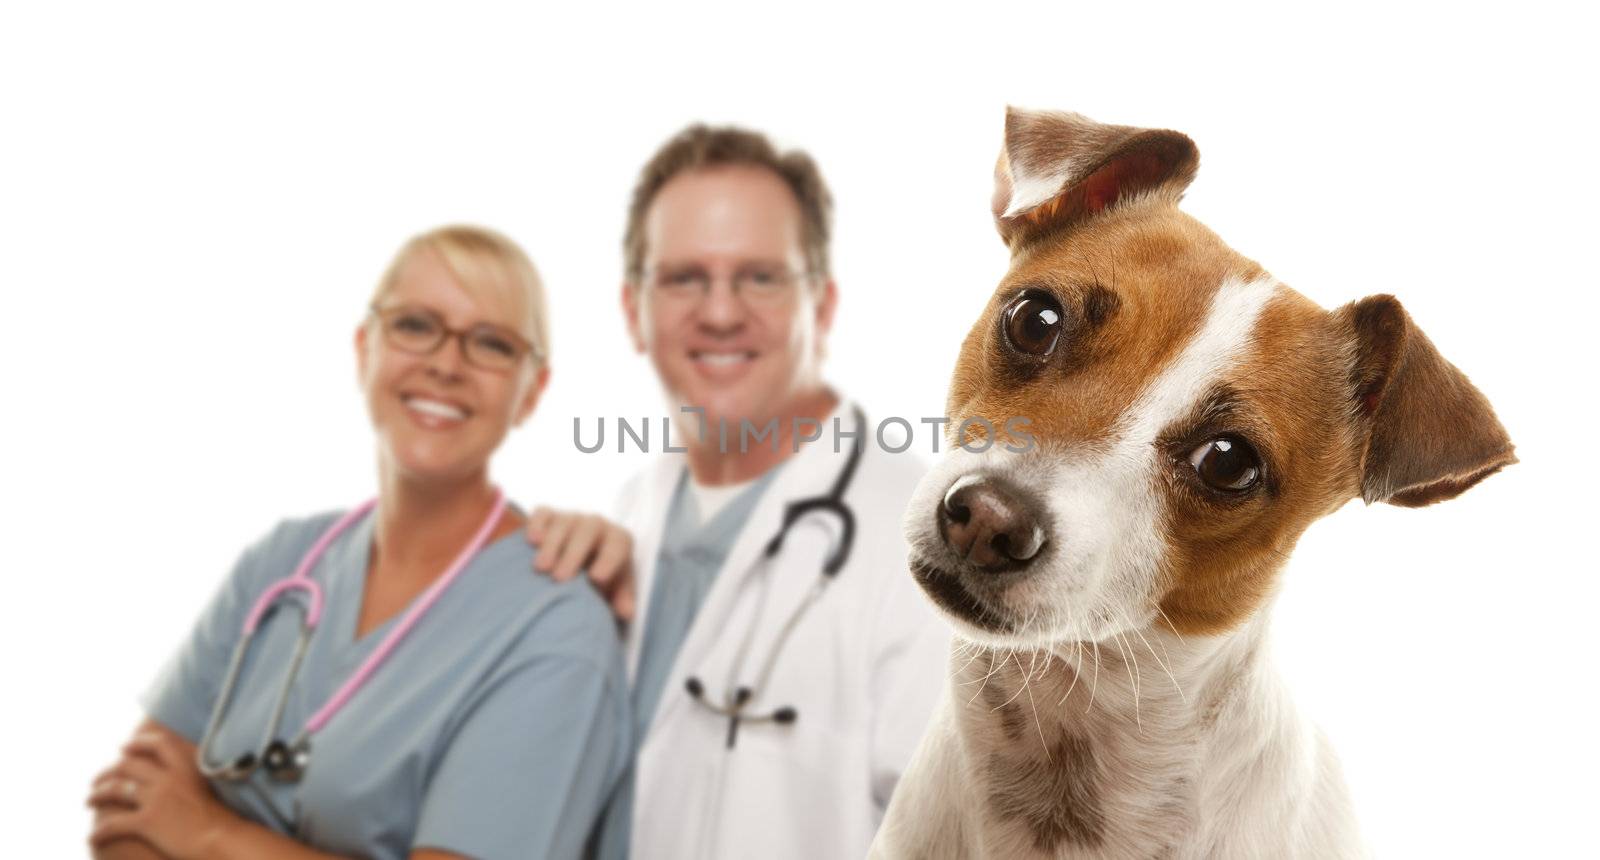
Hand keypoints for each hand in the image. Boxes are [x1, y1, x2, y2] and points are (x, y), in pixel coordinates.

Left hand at [87, 731, 230, 859]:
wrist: (222, 839)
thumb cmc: (221, 818)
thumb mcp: (210, 787)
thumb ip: (193, 776)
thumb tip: (184, 777)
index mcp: (186, 766)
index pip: (158, 744)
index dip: (138, 744)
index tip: (125, 747)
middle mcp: (168, 777)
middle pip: (129, 765)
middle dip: (109, 770)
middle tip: (99, 778)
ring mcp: (156, 798)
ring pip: (116, 790)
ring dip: (98, 794)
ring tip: (90, 800)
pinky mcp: (147, 821)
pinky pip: (114, 823)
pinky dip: (100, 830)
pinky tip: (93, 836)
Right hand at [526, 507, 635, 620]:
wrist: (581, 564)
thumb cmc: (601, 579)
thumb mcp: (615, 590)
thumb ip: (622, 599)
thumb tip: (626, 612)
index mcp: (617, 540)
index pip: (618, 544)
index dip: (609, 559)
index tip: (596, 579)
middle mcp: (597, 524)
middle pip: (588, 530)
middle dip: (574, 554)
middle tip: (560, 578)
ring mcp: (572, 518)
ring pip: (563, 523)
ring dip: (552, 544)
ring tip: (541, 568)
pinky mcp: (549, 515)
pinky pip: (543, 513)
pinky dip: (537, 524)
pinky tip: (532, 541)